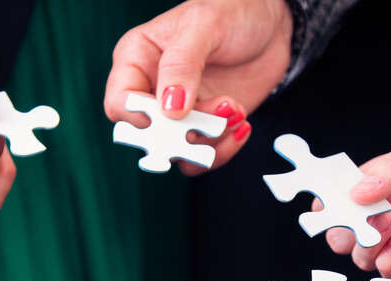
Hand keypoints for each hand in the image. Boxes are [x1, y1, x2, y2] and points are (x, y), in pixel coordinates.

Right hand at [105, 0, 293, 173]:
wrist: (270, 24)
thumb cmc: (231, 12)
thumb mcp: (203, 26)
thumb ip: (181, 64)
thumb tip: (169, 109)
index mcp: (137, 60)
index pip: (119, 102)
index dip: (138, 117)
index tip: (171, 115)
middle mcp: (152, 91)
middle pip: (146, 136)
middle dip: (180, 136)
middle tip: (212, 121)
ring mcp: (179, 114)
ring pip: (176, 152)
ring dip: (208, 142)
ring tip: (235, 112)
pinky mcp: (204, 127)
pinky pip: (203, 156)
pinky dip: (223, 149)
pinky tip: (241, 123)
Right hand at [327, 106, 390, 276]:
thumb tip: (355, 192)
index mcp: (381, 181)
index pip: (339, 201)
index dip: (330, 210)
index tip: (333, 211)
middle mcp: (390, 211)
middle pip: (349, 237)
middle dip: (349, 236)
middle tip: (366, 226)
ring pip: (372, 259)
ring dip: (370, 253)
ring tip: (388, 235)